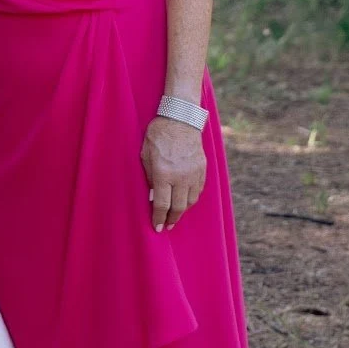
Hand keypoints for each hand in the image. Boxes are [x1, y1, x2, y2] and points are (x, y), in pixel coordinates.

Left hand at [141, 116, 206, 232]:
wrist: (180, 119)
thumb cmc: (158, 135)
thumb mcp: (145, 155)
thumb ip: (149, 177)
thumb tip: (152, 196)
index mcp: (163, 174)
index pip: (161, 204)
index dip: (158, 218)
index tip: (157, 228)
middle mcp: (180, 177)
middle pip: (178, 207)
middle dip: (171, 219)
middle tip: (166, 226)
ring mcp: (193, 174)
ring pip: (190, 201)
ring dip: (182, 211)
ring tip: (175, 216)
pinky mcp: (202, 169)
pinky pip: (198, 190)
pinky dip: (191, 199)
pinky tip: (186, 201)